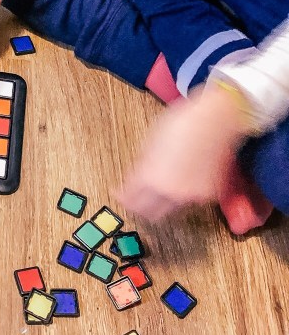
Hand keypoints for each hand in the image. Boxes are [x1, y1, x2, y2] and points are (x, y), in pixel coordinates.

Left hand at [116, 83, 251, 220]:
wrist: (215, 120)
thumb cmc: (183, 124)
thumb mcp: (150, 142)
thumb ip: (142, 166)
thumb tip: (135, 178)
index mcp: (151, 178)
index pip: (129, 200)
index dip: (122, 197)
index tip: (120, 194)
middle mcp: (171, 192)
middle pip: (149, 214)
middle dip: (141, 207)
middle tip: (137, 199)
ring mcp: (191, 196)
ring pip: (171, 210)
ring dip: (164, 202)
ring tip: (163, 184)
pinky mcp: (209, 196)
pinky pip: (191, 200)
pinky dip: (185, 194)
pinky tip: (183, 178)